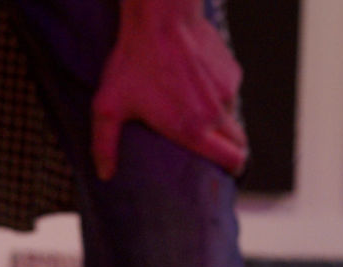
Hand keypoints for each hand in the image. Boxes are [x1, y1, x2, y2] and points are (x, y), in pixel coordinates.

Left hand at [91, 0, 246, 180]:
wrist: (160, 17)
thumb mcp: (108, 106)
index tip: (227, 172)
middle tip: (210, 147)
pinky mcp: (231, 70)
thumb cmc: (134, 60)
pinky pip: (227, 90)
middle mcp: (215, 114)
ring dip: (217, 117)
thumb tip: (105, 174)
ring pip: (230, 115)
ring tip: (191, 107)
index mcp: (193, 130)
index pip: (231, 160)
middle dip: (229, 149)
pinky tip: (194, 83)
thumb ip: (105, 145)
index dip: (233, 169)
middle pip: (237, 143)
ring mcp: (227, 90)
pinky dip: (216, 92)